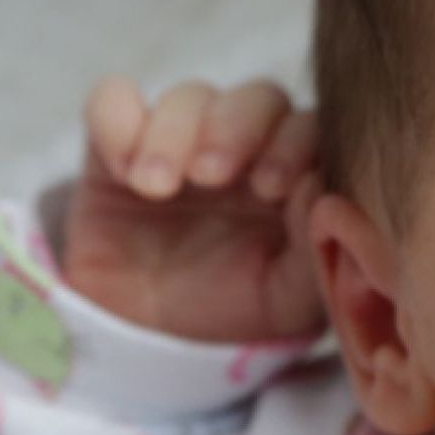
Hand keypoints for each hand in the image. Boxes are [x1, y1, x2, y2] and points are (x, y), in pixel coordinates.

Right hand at [61, 76, 326, 343]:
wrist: (153, 338)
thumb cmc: (237, 309)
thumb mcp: (290, 298)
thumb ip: (315, 243)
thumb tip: (320, 185)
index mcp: (298, 175)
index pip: (311, 129)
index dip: (293, 145)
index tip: (270, 190)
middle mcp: (248, 146)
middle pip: (258, 99)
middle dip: (236, 127)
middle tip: (212, 176)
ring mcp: (185, 138)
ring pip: (190, 96)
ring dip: (174, 133)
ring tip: (158, 187)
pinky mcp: (119, 142)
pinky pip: (114, 99)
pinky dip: (117, 121)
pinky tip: (124, 172)